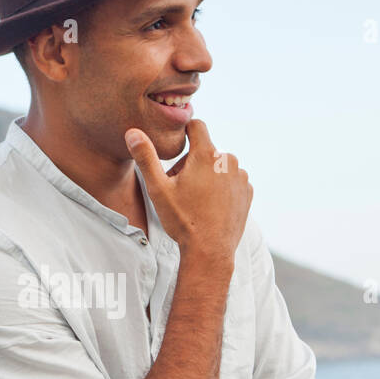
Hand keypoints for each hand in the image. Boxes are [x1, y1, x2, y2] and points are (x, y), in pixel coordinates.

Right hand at [125, 118, 251, 261]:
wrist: (210, 252)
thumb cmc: (183, 220)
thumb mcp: (158, 189)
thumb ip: (146, 157)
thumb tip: (132, 132)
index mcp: (207, 155)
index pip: (196, 126)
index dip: (184, 134)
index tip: (177, 150)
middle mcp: (228, 161)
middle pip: (205, 151)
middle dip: (191, 163)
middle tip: (180, 189)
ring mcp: (240, 177)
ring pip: (218, 166)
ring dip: (207, 176)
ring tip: (195, 201)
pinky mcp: (247, 192)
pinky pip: (231, 181)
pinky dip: (221, 189)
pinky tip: (210, 207)